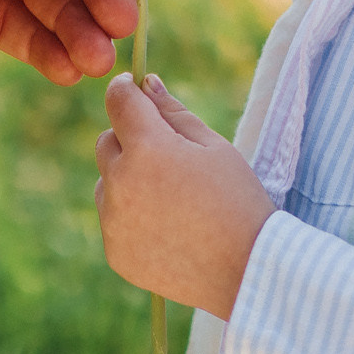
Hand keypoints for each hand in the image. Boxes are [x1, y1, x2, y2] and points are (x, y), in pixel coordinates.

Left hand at [96, 74, 275, 319]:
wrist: (247, 270)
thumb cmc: (237, 200)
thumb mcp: (213, 147)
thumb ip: (173, 112)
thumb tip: (144, 83)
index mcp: (147, 149)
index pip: (117, 101)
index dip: (125, 90)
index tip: (134, 90)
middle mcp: (121, 183)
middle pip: (106, 142)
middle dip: (129, 139)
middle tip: (168, 156)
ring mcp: (114, 222)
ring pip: (107, 183)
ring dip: (128, 180)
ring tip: (173, 200)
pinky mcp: (115, 252)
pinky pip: (113, 220)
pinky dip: (131, 217)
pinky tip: (168, 229)